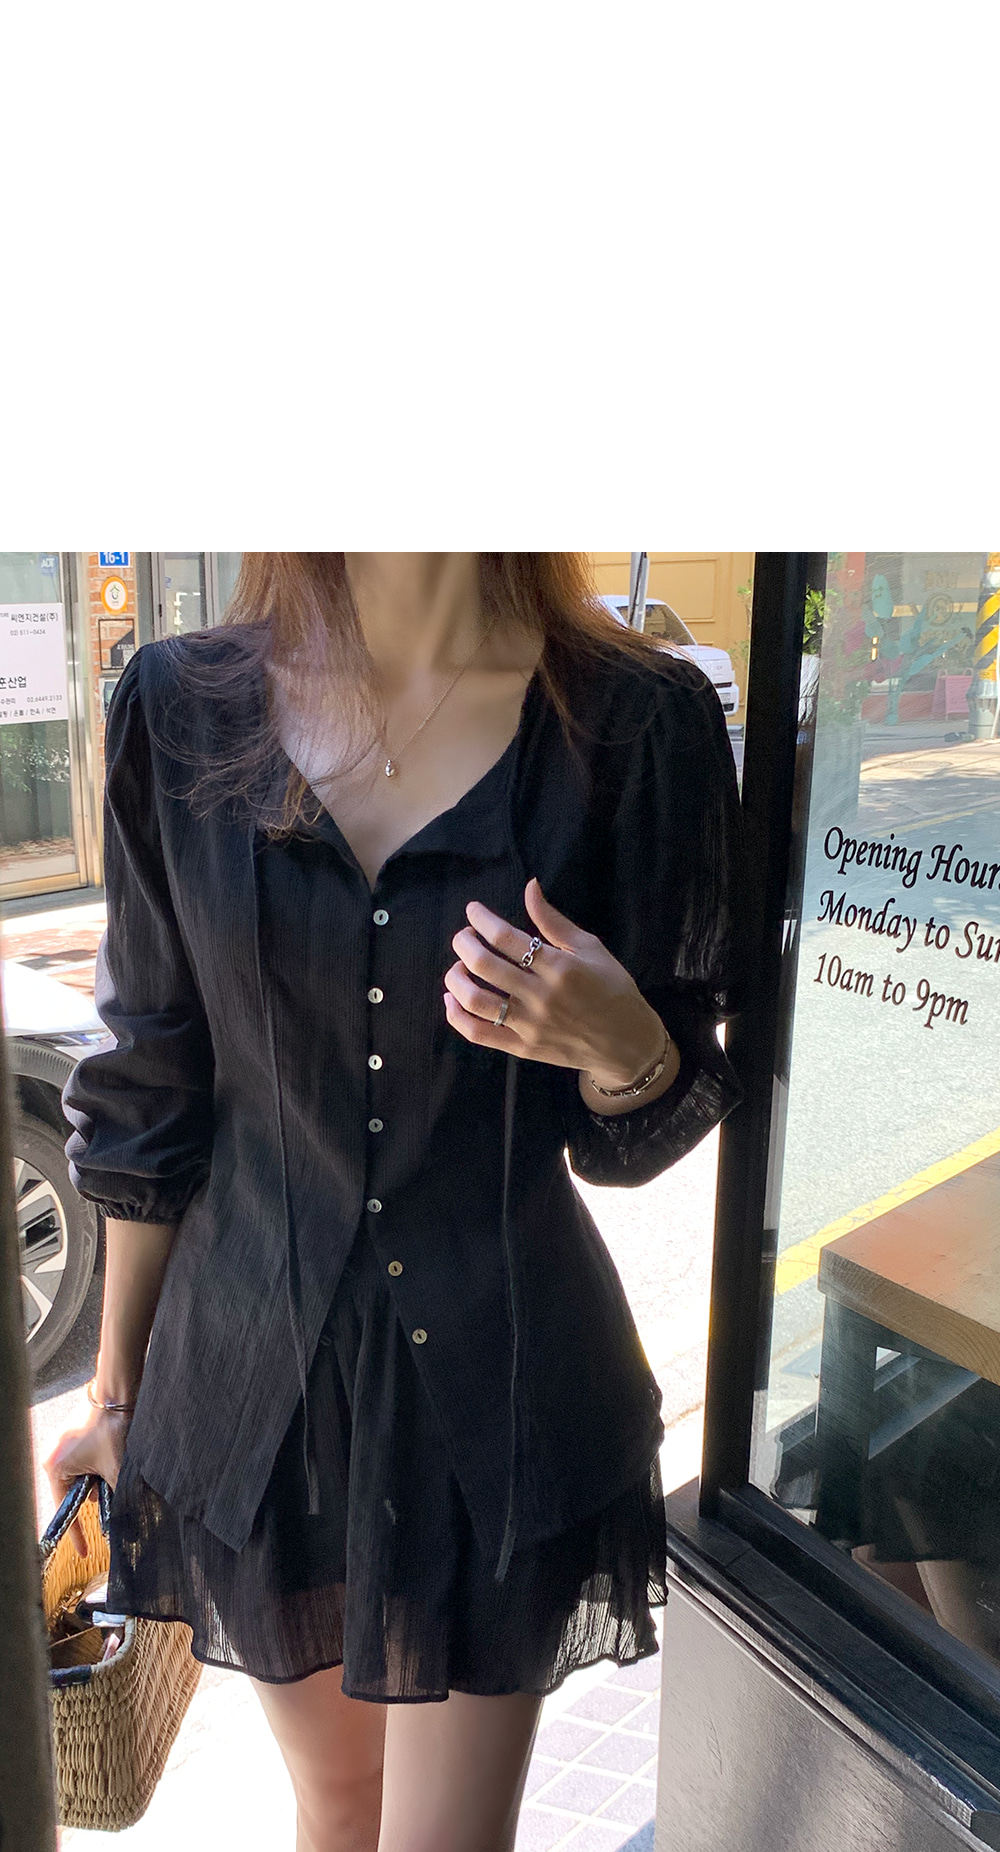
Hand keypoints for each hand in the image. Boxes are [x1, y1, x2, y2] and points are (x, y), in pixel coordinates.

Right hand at [43, 1396, 132, 1558]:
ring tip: (117, 1461)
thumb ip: (117, 1495)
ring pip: (86, 1477)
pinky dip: (103, 1463)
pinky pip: (89, 1460)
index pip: (65, 1510)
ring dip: (103, 1476)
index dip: (77, 1534)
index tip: (85, 1553)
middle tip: (113, 1484)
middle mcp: (55, 1456)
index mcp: (55, 1467)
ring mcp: (65, 1444)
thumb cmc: (112, 1428)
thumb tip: (125, 1520)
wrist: (119, 1391)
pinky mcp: (78, 1435)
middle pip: (77, 1493)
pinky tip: (116, 1452)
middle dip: (98, 1494)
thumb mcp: (116, 1469)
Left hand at [443, 876, 667, 1087]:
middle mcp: (541, 996)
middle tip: (464, 936)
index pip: (506, 937)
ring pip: (476, 1000)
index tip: (473, 911)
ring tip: (459, 967)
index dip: (482, 920)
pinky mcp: (522, 1048)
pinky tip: (452, 999)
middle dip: (464, 943)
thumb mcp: (590, 949)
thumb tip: (529, 887)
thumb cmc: (613, 989)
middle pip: (484, 964)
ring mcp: (530, 1025)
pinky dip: (456, 1015)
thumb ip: (553, 921)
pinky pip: (479, 1033)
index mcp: (560, 967)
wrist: (626, 1042)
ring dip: (457, 977)